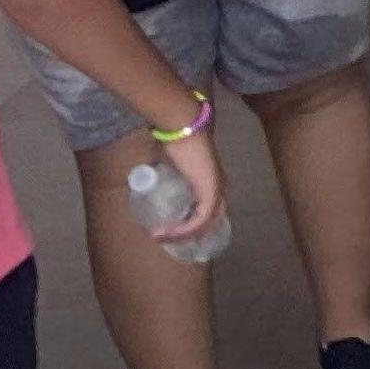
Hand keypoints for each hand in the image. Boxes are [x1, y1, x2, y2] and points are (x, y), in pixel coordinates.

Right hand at [152, 131, 227, 248]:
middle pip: (210, 222)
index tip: (168, 231)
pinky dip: (182, 230)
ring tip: (158, 236)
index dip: (191, 225)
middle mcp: (220, 187)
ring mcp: (217, 190)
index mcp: (213, 181)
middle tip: (163, 239)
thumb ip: (169, 175)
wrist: (185, 128)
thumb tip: (148, 181)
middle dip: (187, 235)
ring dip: (180, 235)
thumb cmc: (177, 141)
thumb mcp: (173, 165)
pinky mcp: (210, 192)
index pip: (209, 211)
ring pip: (204, 225)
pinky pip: (200, 220)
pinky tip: (165, 232)